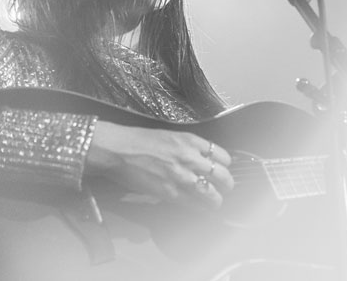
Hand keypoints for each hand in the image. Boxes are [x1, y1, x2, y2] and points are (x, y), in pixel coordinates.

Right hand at [84, 121, 233, 208]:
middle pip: (222, 175)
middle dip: (227, 184)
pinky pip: (193, 204)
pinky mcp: (170, 192)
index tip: (223, 169)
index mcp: (190, 141)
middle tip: (225, 188)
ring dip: (216, 200)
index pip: (222, 155)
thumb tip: (199, 159)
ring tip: (215, 203)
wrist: (119, 150)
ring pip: (212, 193)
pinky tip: (201, 209)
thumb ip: (187, 147)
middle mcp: (190, 158)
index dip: (225, 165)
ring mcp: (181, 176)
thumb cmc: (138, 141)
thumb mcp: (170, 136)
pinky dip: (200, 208)